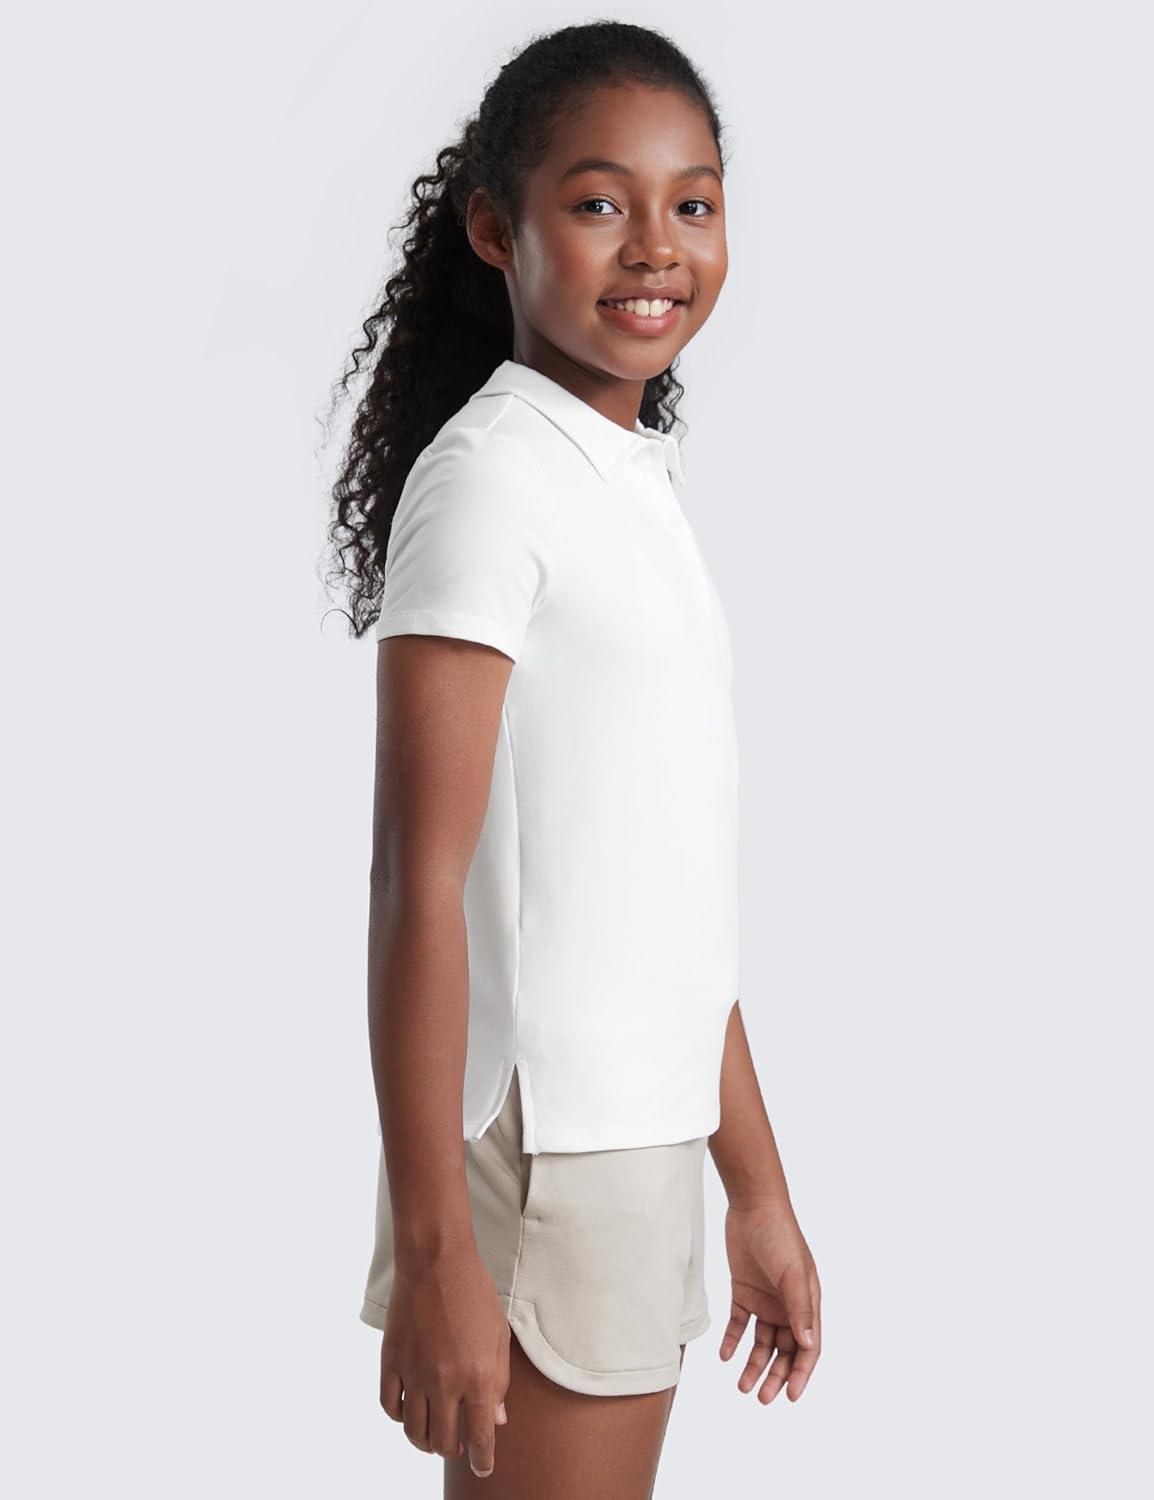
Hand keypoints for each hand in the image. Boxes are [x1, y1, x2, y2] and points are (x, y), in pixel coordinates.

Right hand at [379, 1245, 510, 1477]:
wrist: (436, 1261)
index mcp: (478, 1377)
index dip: (482, 1459)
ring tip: (434, 1436)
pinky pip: (390, 1406)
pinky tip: (409, 1411)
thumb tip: (497, 1419)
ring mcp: (414, 1374)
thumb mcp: (499, 1335)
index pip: (479, 1437)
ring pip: (415, 1432)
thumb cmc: (474, 1294)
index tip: (483, 1468)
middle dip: (455, 1450)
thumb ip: (500, 1381)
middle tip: (459, 1443)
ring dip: (426, 1441)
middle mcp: (445, 1383)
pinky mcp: (391, 1362)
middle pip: (445, 1442)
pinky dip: (399, 1418)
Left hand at [720, 1198, 821, 1402]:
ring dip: (754, 1364)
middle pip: (784, 1350)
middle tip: (762, 1399)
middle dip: (776, 1376)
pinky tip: (725, 1355)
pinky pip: (739, 1323)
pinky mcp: (744, 1291)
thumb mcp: (792, 1273)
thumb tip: (808, 1345)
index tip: (790, 1397)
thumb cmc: (780, 1235)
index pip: (808, 1347)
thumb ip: (800, 1309)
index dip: (801, 1373)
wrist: (753, 1205)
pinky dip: (733, 1340)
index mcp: (807, 1302)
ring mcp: (766, 1299)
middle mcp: (788, 1305)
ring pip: (762, 1342)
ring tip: (742, 1386)